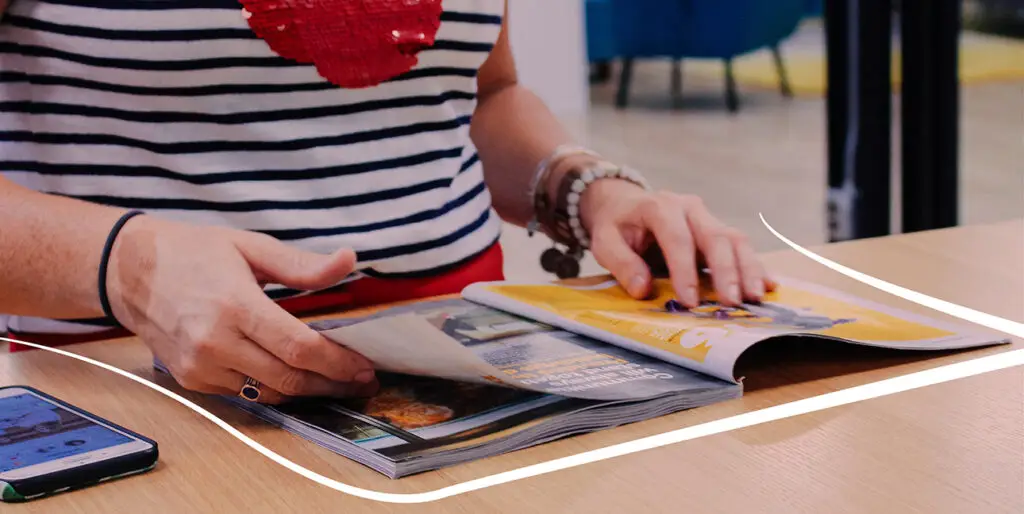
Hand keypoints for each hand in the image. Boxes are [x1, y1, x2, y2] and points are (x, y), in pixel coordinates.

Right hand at [105, 216, 377, 403]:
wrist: (128, 271)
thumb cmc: (193, 252)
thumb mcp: (250, 246)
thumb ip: (302, 264)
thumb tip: (348, 261)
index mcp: (235, 306)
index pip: (299, 348)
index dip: (338, 364)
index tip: (366, 368)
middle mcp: (215, 343)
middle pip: (289, 379)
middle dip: (332, 385)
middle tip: (362, 383)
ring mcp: (200, 366)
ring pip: (268, 394)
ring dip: (307, 392)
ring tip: (337, 383)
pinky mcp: (191, 380)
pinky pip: (244, 394)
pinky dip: (274, 390)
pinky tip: (297, 380)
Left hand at [579, 178, 776, 306]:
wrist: (627, 206)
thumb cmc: (617, 226)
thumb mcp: (605, 241)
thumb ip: (621, 263)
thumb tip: (643, 290)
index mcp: (660, 206)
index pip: (677, 238)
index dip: (684, 270)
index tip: (689, 301)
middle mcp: (690, 208)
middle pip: (715, 237)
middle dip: (726, 271)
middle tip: (732, 302)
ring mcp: (708, 218)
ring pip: (735, 240)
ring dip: (748, 269)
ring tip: (754, 298)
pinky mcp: (718, 232)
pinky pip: (741, 248)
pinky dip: (755, 267)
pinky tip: (768, 286)